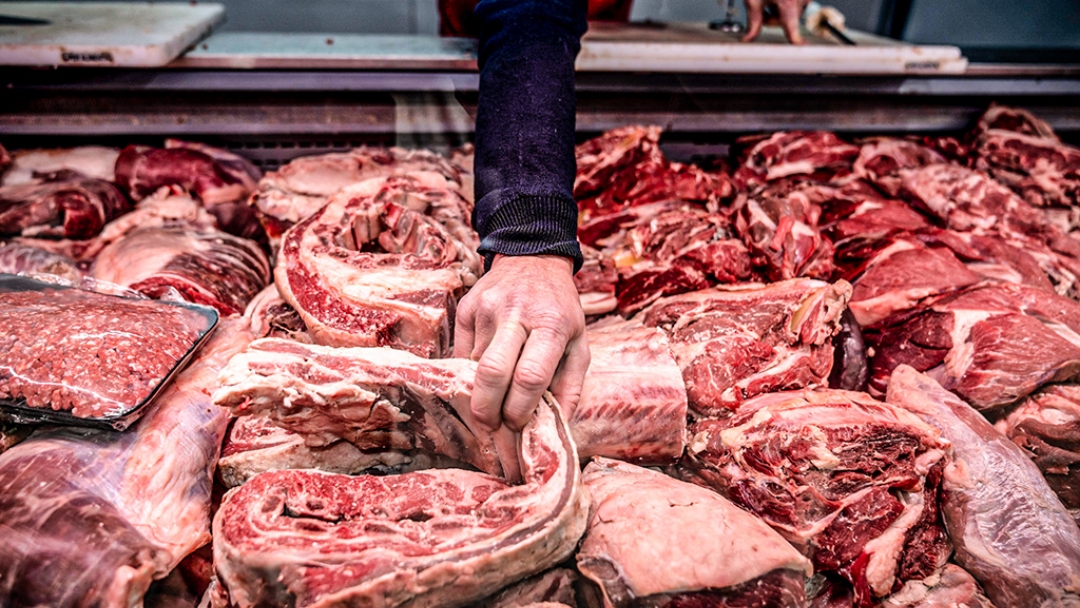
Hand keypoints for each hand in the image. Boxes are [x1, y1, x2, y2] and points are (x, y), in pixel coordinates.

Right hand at [454, 254, 589, 431]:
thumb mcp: (578, 343)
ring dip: (479, 393)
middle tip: (491, 427)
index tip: (517, 423)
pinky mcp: (466, 308)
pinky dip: (470, 373)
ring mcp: (486, 309)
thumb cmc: (560, 309)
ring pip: (474, 367)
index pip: (530, 376)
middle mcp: (516, 314)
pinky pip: (461, 353)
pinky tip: (482, 377)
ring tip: (490, 404)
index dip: (520, 408)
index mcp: (551, 324)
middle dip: (487, 410)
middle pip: (492, 373)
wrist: (533, 259)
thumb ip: (570, 386)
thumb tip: (556, 426)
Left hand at [742, 0, 810, 43]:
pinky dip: (785, 3)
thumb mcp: (753, 0)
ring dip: (778, 10)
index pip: (792, 30)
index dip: (796, 42)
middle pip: (786, 22)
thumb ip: (752, 22)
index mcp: (788, 4)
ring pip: (790, 14)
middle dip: (772, 18)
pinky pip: (796, 4)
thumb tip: (748, 38)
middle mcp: (800, 0)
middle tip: (761, 9)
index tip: (803, 48)